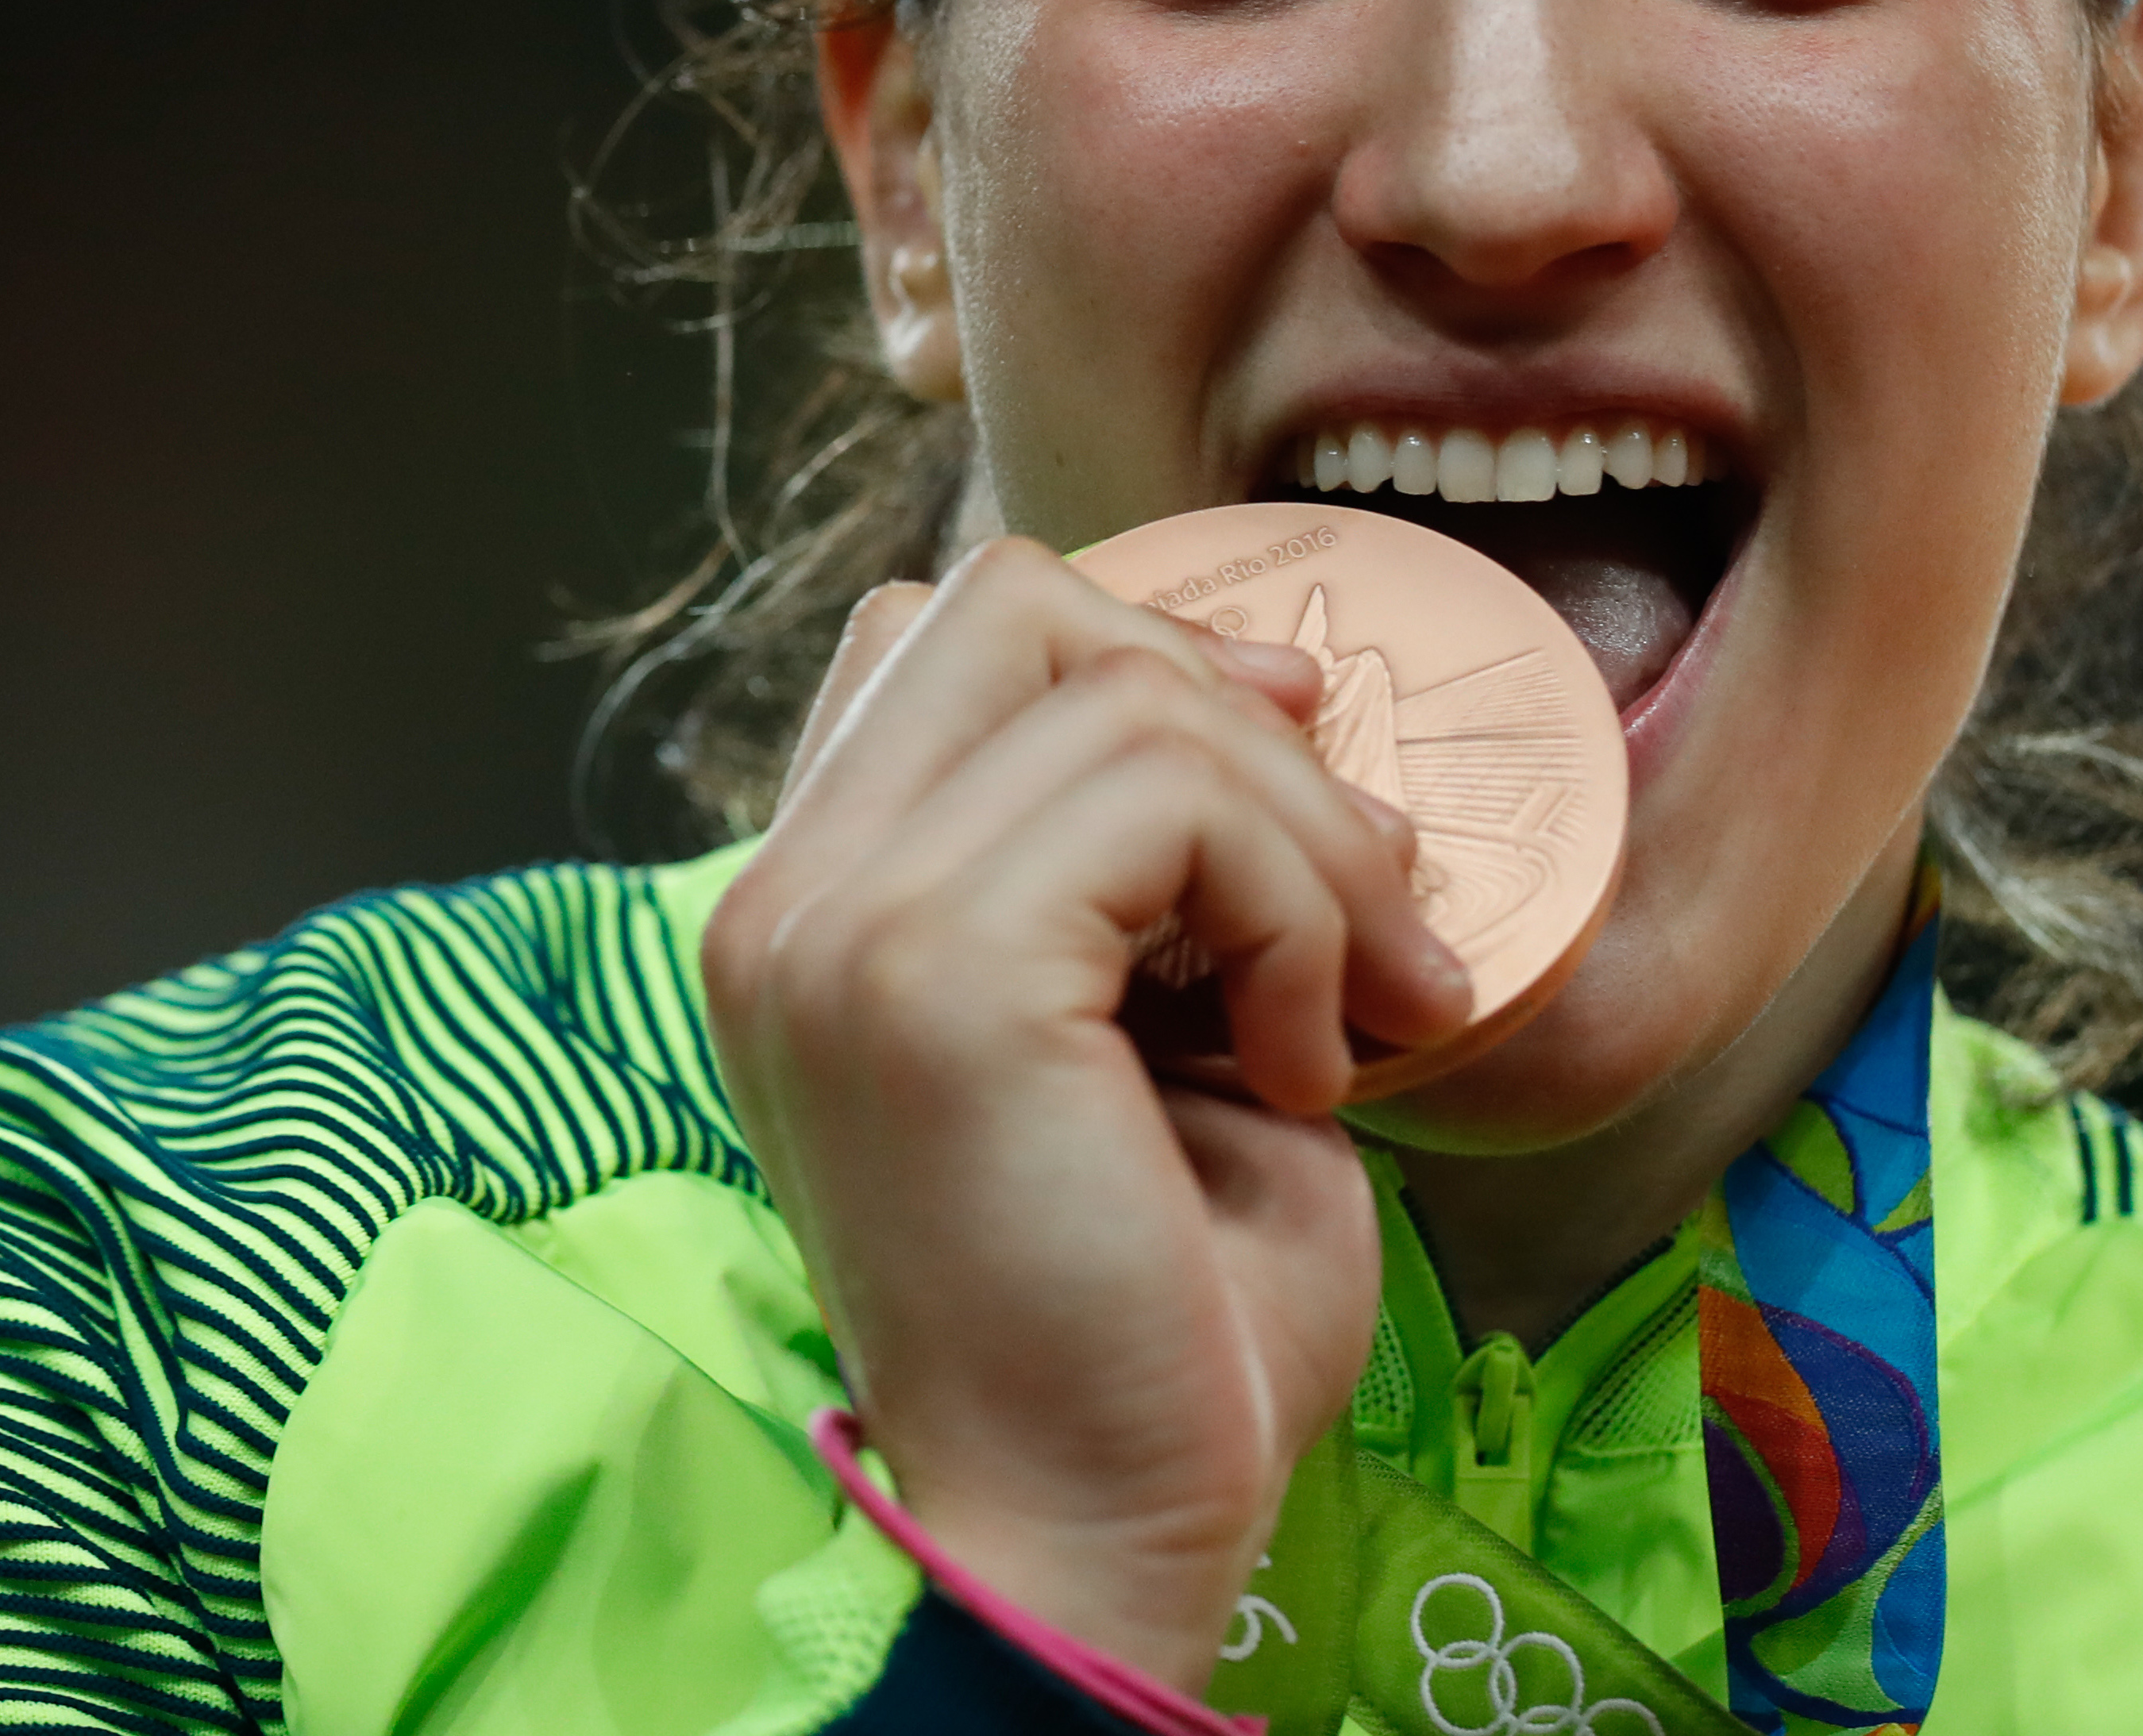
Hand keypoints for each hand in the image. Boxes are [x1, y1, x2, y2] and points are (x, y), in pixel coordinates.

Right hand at [702, 538, 1469, 1691]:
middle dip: (1229, 712)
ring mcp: (839, 925)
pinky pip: (1176, 802)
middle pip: (1017, 599)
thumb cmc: (1149, 1324)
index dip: (1138, 663)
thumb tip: (1268, 686)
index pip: (948, 632)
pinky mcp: (935, 976)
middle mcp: (789, 895)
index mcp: (817, 907)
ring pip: (1132, 695)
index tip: (1284, 796)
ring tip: (1354, 1010)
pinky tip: (1310, 1067)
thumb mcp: (1149, 1027)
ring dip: (1309, 840)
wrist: (1094, 1542)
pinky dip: (1301, 911)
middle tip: (1352, 889)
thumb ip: (1150, 854)